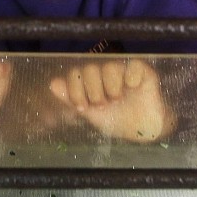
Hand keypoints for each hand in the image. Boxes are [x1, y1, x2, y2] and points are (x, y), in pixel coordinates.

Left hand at [49, 59, 174, 142]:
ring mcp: (124, 71)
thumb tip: (52, 84)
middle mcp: (106, 73)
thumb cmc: (116, 119)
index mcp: (92, 81)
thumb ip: (73, 99)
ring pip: (110, 67)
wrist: (142, 130)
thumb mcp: (92, 113)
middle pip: (90, 69)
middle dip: (92, 91)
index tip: (82, 108)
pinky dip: (131, 77)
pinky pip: (134, 65)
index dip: (75, 90)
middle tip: (102, 105)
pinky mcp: (143, 72)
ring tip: (117, 99)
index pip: (76, 73)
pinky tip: (132, 88)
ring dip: (110, 86)